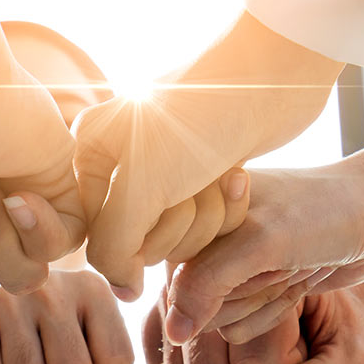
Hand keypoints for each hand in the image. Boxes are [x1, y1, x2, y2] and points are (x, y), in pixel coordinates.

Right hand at [73, 14, 336, 297]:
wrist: (274, 74)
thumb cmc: (200, 120)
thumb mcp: (142, 189)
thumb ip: (114, 248)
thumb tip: (121, 290)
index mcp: (90, 151)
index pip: (99, 237)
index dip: (135, 238)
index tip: (156, 205)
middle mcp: (122, 159)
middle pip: (142, 241)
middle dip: (179, 222)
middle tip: (194, 181)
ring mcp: (167, 167)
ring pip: (180, 236)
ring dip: (208, 216)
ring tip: (220, 172)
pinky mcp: (206, 172)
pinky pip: (210, 222)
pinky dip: (227, 207)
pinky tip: (238, 173)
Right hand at [165, 157, 363, 345]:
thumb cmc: (326, 211)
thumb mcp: (262, 241)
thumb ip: (206, 283)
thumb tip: (174, 332)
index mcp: (190, 204)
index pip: (168, 267)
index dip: (212, 272)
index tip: (254, 244)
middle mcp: (198, 234)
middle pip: (192, 302)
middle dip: (246, 289)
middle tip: (281, 254)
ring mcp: (223, 263)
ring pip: (218, 321)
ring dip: (264, 301)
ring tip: (293, 261)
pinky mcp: (248, 286)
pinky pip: (241, 327)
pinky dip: (275, 310)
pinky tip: (298, 277)